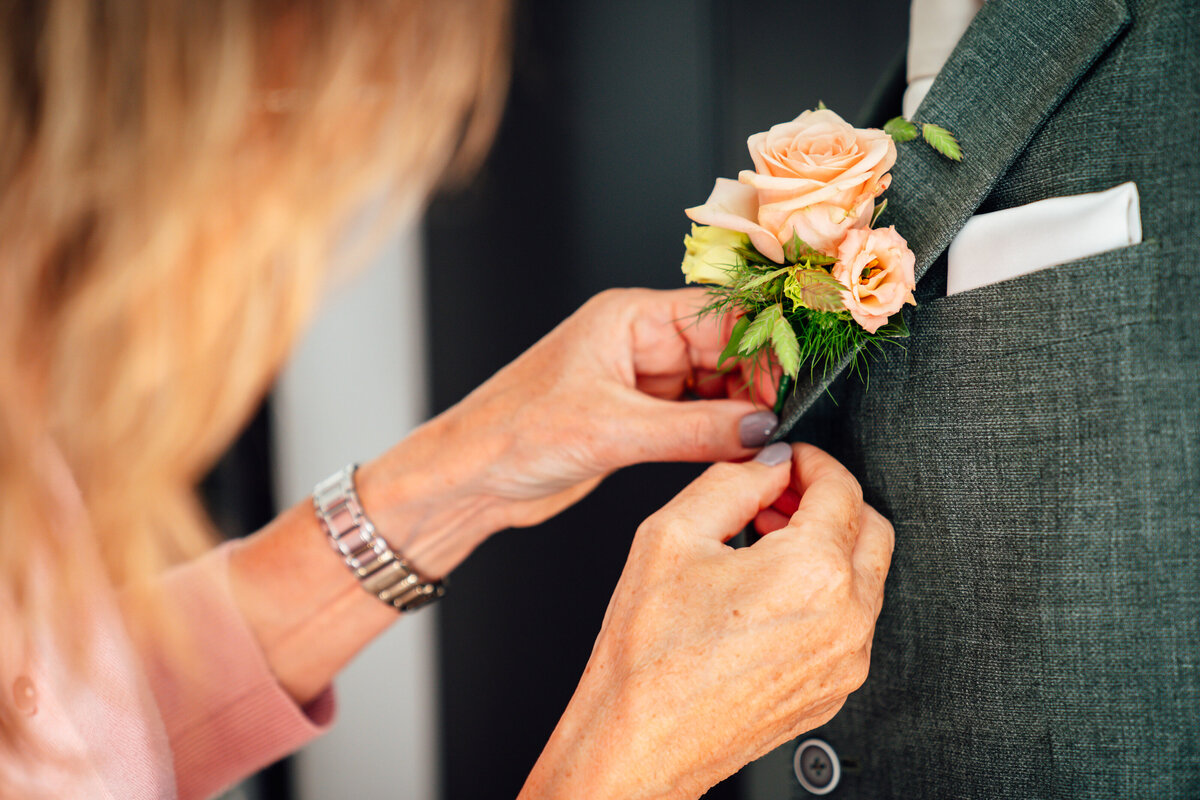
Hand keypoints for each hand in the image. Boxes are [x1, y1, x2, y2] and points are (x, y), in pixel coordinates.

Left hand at [448, 288, 779, 520]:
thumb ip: (696, 430)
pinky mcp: (637, 419)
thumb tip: (761, 429)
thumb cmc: (511, 433)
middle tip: (779, 425)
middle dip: (755, 385)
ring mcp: (639, 381)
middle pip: (725, 350)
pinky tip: (735, 454)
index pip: (719, 315)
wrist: (468, 479)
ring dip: (739, 415)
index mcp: (628, 317)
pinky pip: (696, 420)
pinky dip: (718, 437)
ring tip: (761, 444)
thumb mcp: (612, 430)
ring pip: (715, 388)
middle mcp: (638, 342)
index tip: (783, 390)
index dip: (759, 349)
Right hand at [519, 443, 893, 799]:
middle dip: (829, 502)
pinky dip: (823, 593)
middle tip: (779, 497)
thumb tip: (768, 464)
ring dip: (828, 547)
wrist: (641, 740)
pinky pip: (849, 623)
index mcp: (813, 573)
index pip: (842, 488)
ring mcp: (845, 661)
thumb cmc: (649, 654)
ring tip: (764, 545)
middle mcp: (845, 619)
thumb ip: (733, 481)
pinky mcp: (834, 689)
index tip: (788, 461)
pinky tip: (767, 592)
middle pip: (872, 529)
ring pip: (865, 577)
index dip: (812, 462)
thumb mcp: (673, 534)